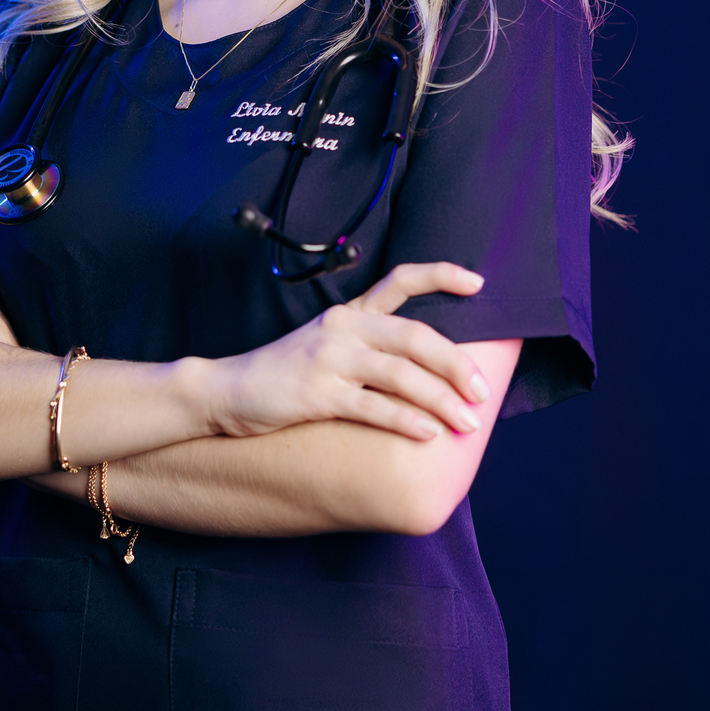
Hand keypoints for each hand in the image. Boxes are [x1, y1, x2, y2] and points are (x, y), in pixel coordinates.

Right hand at [204, 262, 491, 440]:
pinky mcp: (317, 394)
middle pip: (415, 337)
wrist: (227, 392)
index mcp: (350, 313)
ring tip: (467, 422)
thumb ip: (369, 347)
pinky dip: (407, 421)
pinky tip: (428, 434)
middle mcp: (343, 328)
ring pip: (401, 375)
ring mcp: (329, 359)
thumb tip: (427, 371)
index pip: (400, 280)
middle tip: (482, 392)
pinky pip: (374, 406)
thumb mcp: (326, 346)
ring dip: (442, 400)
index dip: (441, 276)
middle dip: (457, 365)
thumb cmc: (285, 374)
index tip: (478, 282)